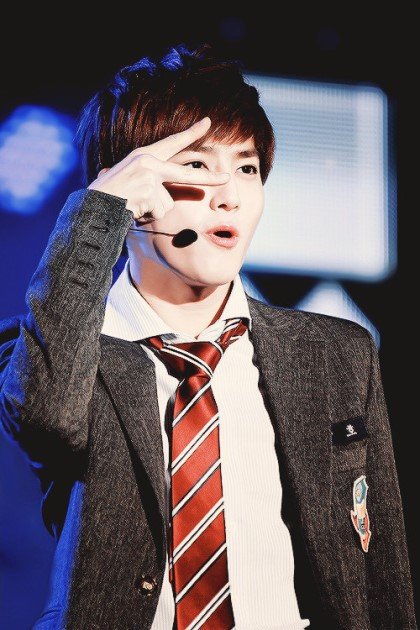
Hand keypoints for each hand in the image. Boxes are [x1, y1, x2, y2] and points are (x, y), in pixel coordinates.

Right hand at [87, 117, 229, 220]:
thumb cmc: (109, 195)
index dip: (191, 133)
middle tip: (226, 178)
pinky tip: (133, 211)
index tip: (208, 122)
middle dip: (208, 178)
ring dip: (153, 210)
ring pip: (167, 203)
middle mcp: (148, 162)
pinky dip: (148, 217)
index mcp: (143, 156)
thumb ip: (147, 181)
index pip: (172, 142)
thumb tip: (146, 187)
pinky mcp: (149, 191)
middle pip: (186, 174)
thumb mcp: (128, 180)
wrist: (93, 206)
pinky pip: (159, 212)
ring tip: (134, 206)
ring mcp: (149, 176)